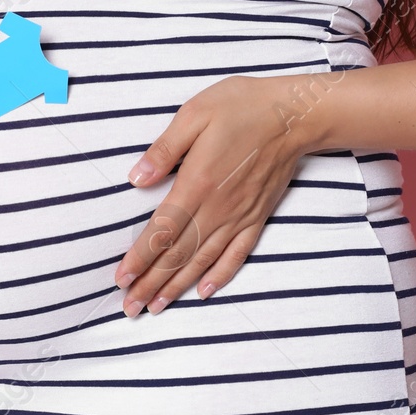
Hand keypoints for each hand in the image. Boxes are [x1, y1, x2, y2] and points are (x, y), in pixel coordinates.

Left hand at [114, 74, 324, 314]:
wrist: (294, 113)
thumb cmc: (241, 106)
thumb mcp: (193, 114)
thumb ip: (163, 150)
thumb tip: (136, 179)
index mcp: (196, 183)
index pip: (161, 231)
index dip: (139, 259)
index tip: (121, 280)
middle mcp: (217, 207)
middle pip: (178, 255)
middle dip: (151, 284)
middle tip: (130, 308)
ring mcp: (240, 215)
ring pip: (203, 260)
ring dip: (178, 287)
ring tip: (157, 307)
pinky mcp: (258, 216)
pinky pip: (237, 253)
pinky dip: (220, 275)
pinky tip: (204, 292)